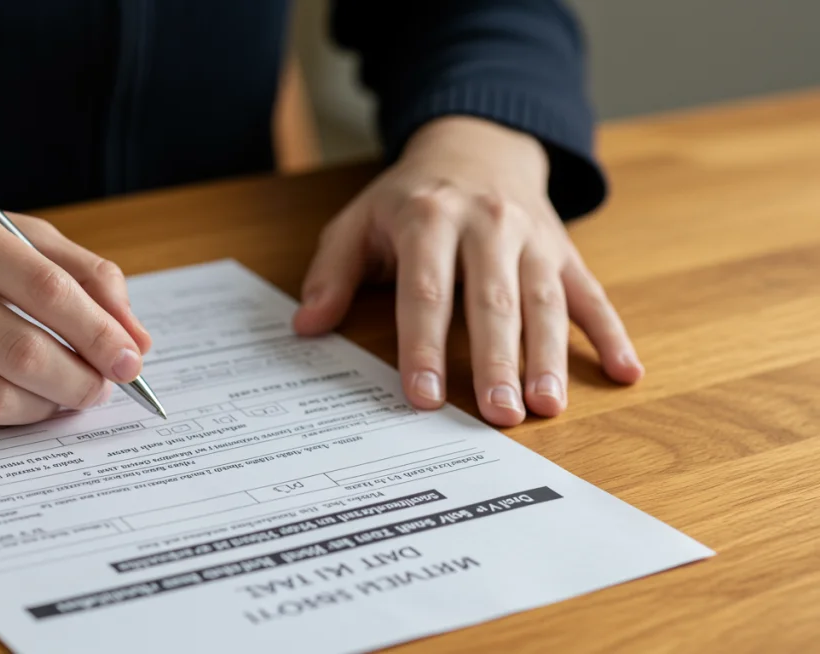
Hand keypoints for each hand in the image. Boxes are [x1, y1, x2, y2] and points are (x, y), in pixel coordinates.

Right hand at [0, 186, 151, 429]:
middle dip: (79, 381)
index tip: (131, 360)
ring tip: (60, 397)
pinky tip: (11, 402)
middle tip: (100, 388)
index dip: (99, 331)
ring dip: (43, 408)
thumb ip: (75, 272)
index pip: (45, 287)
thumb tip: (136, 339)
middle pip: (21, 352)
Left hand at [293, 116, 642, 426]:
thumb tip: (305, 326)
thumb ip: (332, 271)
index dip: (422, 346)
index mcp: (429, 219)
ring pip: (545, 302)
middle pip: (493, 301)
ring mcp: (533, 238)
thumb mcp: (359, 220)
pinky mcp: (565, 251)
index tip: (423, 397)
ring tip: (548, 407)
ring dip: (550, 357)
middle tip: (499, 415)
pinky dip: (611, 333)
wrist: (476, 145)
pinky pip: (591, 293)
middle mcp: (487, 225)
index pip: (426, 290)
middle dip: (497, 361)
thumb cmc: (409, 198)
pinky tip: (626, 372)